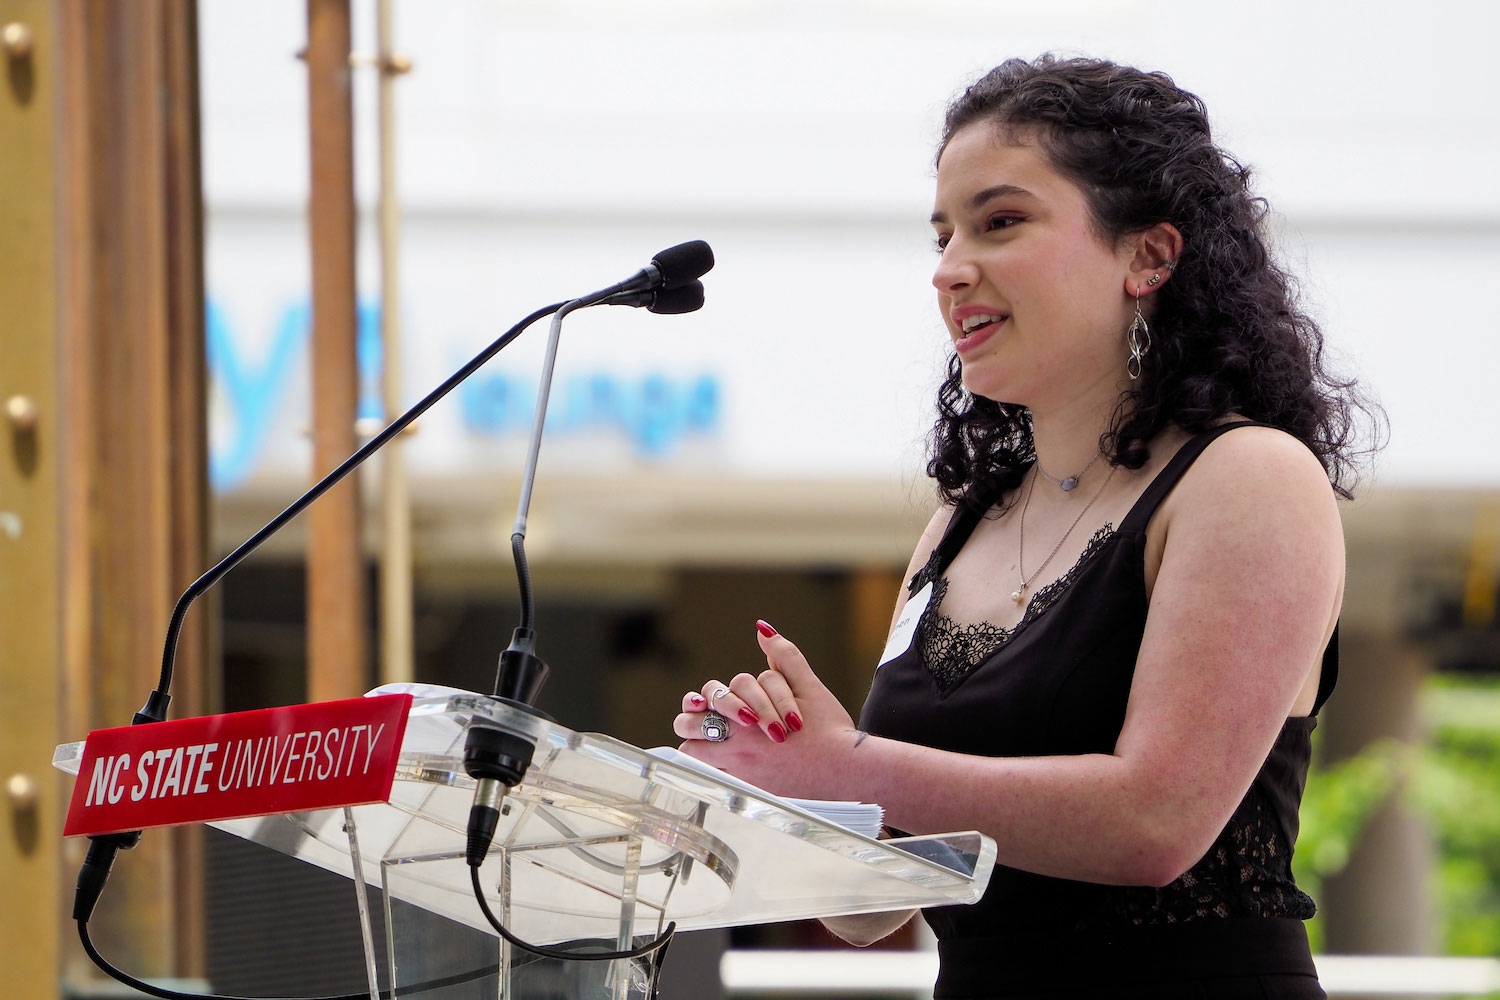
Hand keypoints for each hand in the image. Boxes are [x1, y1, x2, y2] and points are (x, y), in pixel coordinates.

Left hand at [673, 620, 856, 797]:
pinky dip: (713, 768)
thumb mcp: (809, 686)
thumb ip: (784, 656)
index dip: (703, 698)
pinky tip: (730, 763)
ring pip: (695, 757)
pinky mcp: (748, 791)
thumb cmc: (829, 729)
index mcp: (749, 716)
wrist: (846, 772)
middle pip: (689, 728)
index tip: (707, 700)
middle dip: (690, 720)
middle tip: (703, 719)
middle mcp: (739, 745)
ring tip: (714, 741)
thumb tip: (763, 629)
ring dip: (698, 745)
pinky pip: (712, 780)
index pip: (707, 698)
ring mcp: (741, 771)